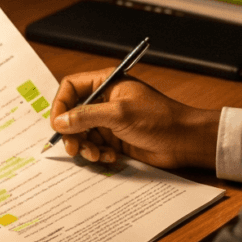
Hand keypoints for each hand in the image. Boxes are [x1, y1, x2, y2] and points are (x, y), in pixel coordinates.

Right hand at [51, 69, 219, 169]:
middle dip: (71, 133)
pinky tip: (110, 158)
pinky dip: (98, 154)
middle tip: (74, 149)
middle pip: (72, 114)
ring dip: (85, 147)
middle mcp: (105, 100)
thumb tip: (59, 122)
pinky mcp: (115, 139)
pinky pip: (95, 146)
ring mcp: (110, 120)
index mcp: (106, 83)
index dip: (60, 105)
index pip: (71, 87)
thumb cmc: (158, 119)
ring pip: (82, 133)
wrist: (184, 141)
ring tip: (97, 155)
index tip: (57, 125)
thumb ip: (87, 116)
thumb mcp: (120, 114)